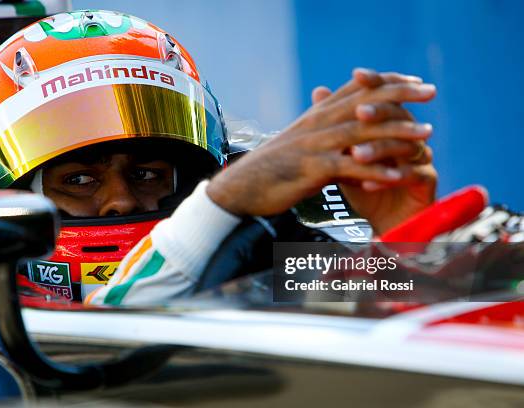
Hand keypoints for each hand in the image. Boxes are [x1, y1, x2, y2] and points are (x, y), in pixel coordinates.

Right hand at [207, 69, 434, 219]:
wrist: (240, 188)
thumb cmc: (272, 169)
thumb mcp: (299, 144)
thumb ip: (324, 134)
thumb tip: (348, 134)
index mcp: (315, 116)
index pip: (355, 89)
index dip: (385, 81)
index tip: (413, 79)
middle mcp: (316, 124)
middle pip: (363, 103)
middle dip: (399, 94)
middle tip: (430, 91)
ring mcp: (313, 146)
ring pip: (361, 133)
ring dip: (396, 132)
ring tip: (426, 135)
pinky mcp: (311, 170)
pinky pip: (348, 168)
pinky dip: (375, 172)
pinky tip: (398, 176)